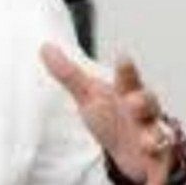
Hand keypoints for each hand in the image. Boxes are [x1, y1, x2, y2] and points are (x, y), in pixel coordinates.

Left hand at [41, 43, 173, 184]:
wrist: (130, 151)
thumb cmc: (110, 115)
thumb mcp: (89, 96)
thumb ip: (69, 74)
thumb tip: (45, 47)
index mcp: (126, 91)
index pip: (127, 78)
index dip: (126, 69)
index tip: (123, 58)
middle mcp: (143, 110)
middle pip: (147, 102)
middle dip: (142, 101)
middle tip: (132, 102)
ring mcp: (152, 132)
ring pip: (158, 131)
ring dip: (154, 135)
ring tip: (147, 141)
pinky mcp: (156, 155)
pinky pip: (160, 159)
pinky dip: (157, 160)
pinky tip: (150, 157)